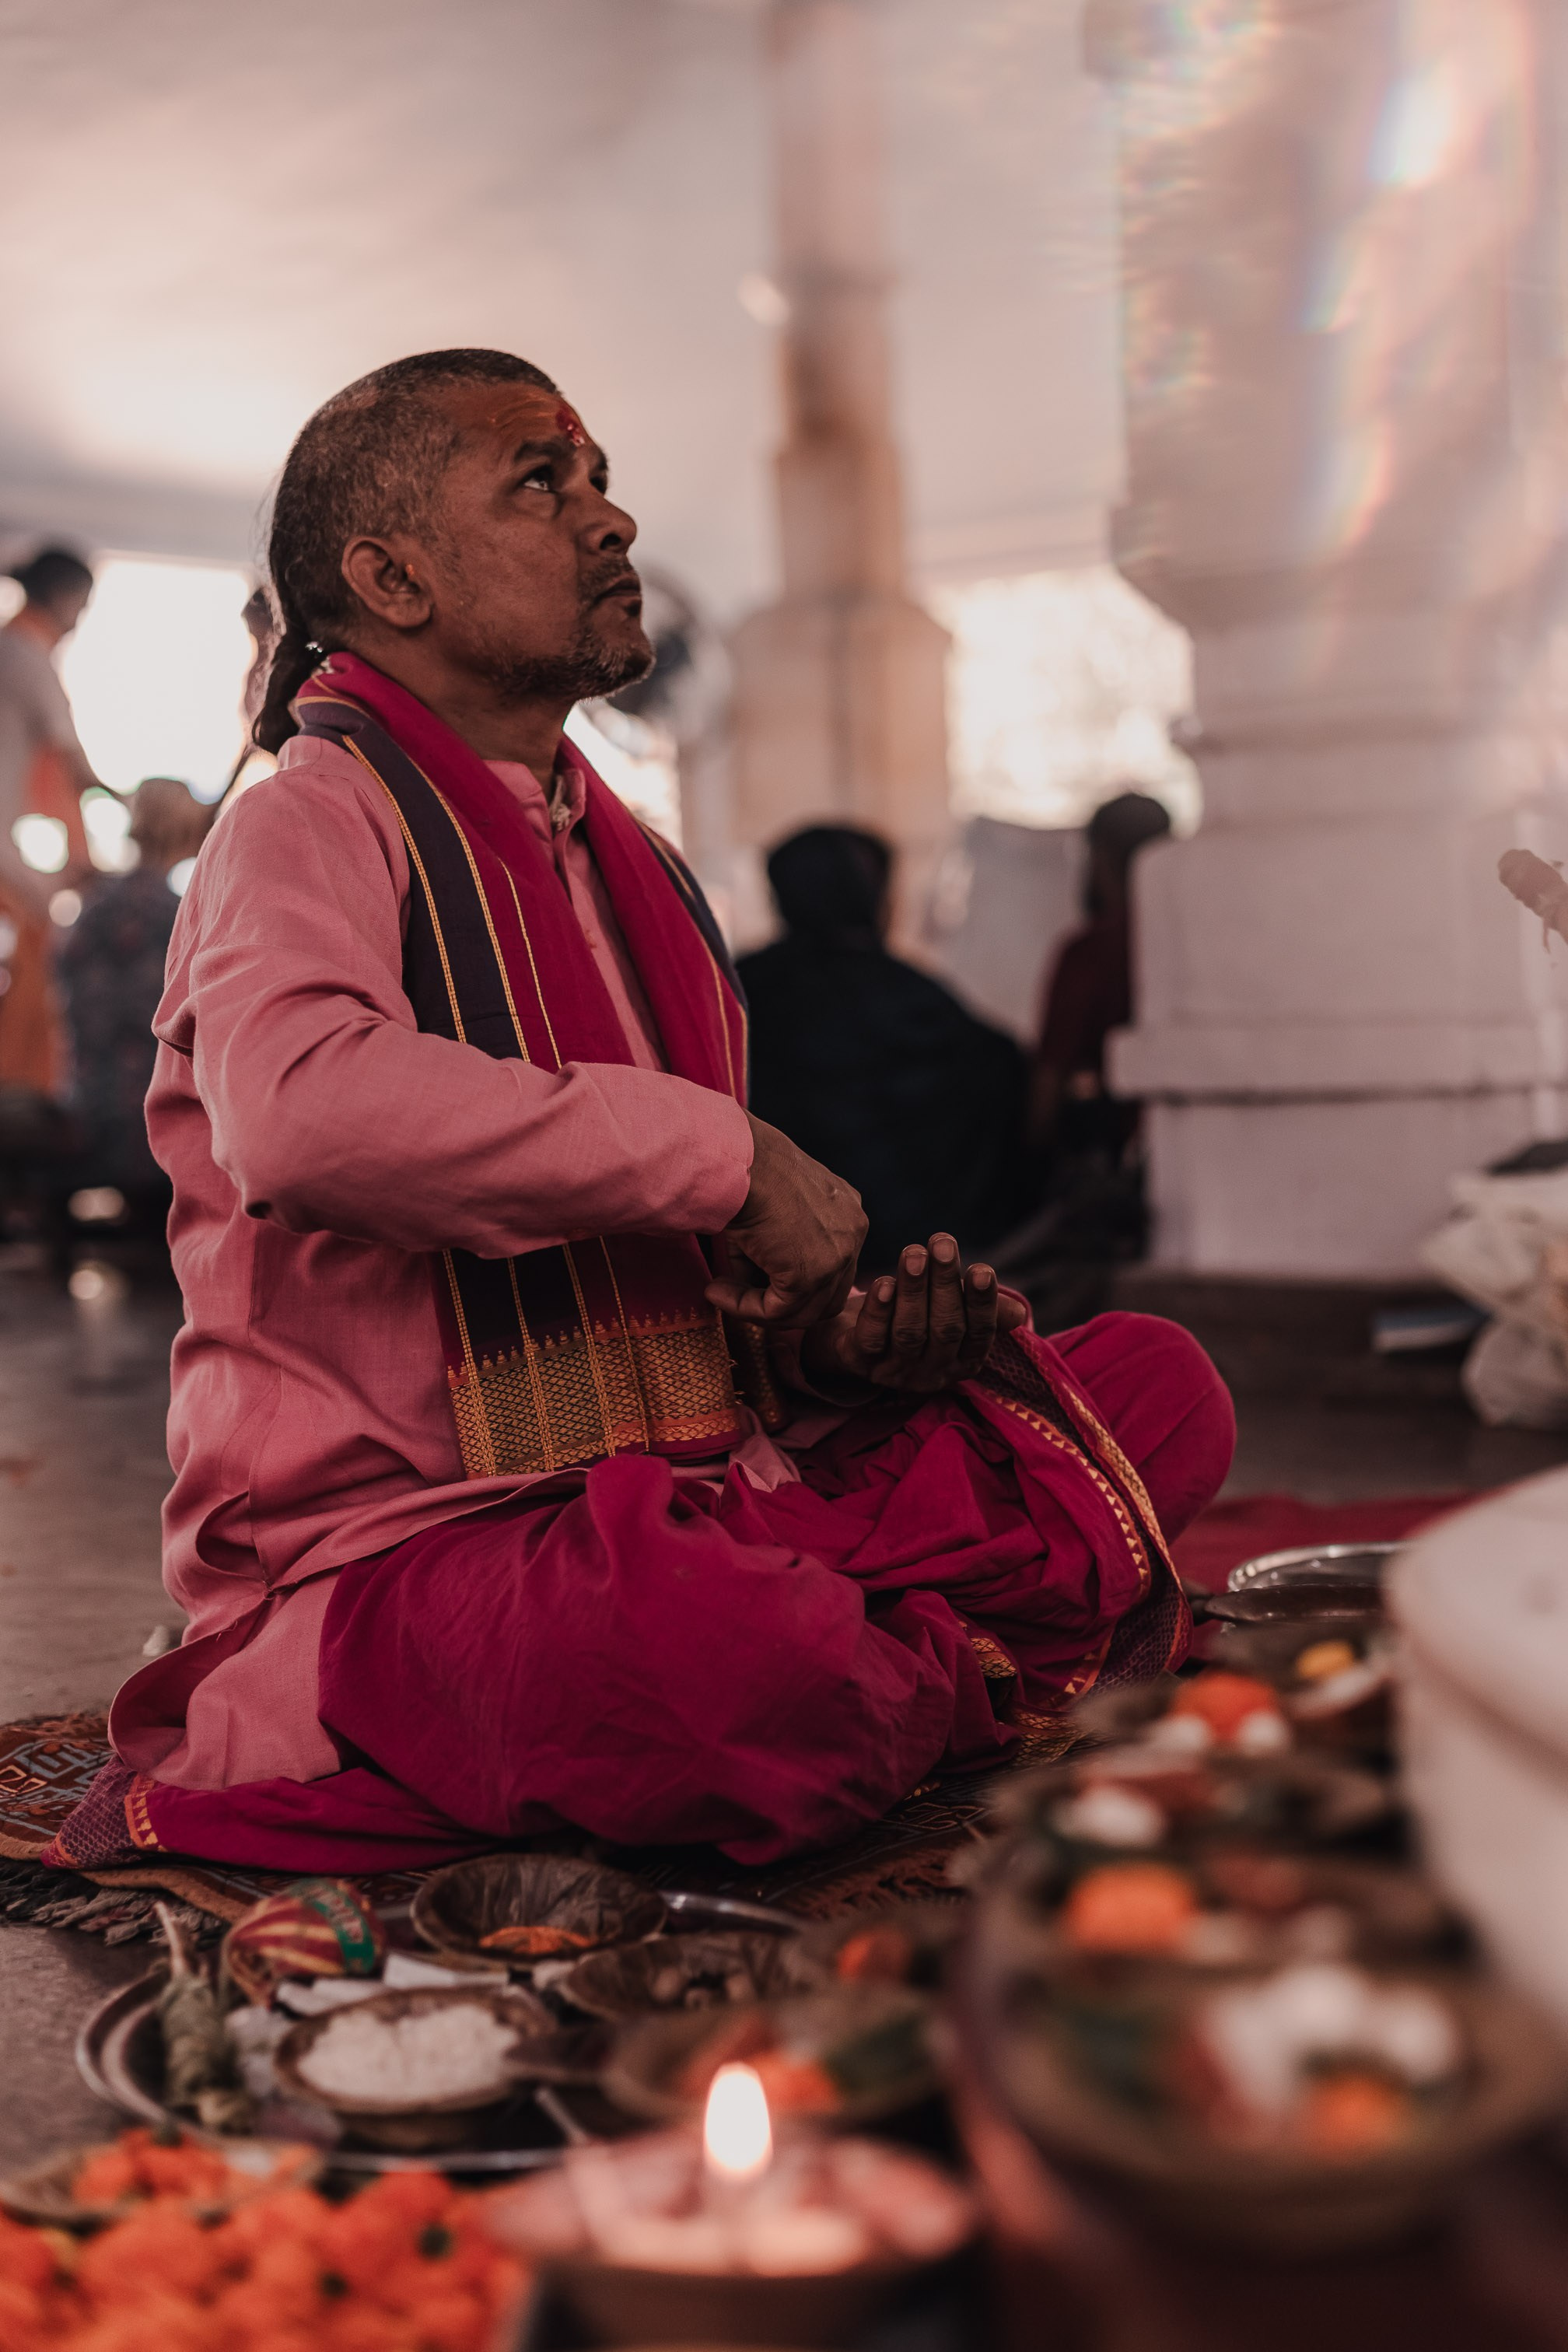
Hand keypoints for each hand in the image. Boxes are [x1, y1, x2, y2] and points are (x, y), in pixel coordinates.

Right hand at [706, 1113, 866, 1327]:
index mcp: (847, 1211)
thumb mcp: (772, 1207)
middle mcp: (853, 1232)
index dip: (795, 1283)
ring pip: (804, 1311)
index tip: (754, 1282)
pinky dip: (744, 1308)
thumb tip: (753, 1286)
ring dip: (758, 1309)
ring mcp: (838, 1256)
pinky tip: (715, 1290)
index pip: (834, 1267)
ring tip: (719, 1291)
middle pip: (828, 1296)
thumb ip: (776, 1248)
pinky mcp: (812, 1275)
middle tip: (741, 1298)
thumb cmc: (745, 1170)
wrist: (736, 1159)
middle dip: (784, 1305)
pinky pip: (778, 1311)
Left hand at [802, 1233, 1028, 1393]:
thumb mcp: (950, 1309)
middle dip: (945, 1284)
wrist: (851, 1336)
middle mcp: (932, 1372)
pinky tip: (883, 1283)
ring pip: (909, 1331)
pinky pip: (871, 1339)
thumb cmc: (914, 1313)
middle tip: (942, 1244)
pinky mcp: (860, 1363)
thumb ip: (979, 1306)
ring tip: (914, 1253)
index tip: (981, 1269)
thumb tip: (1019, 1314)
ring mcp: (895, 1371)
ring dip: (913, 1289)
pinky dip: (878, 1311)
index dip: (982, 1303)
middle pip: (945, 1329)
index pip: (979, 1333)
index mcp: (962, 1360)